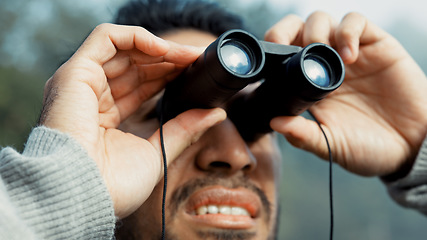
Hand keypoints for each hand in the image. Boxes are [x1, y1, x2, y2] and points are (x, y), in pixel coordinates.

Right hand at [39, 24, 225, 217]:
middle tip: (196, 60)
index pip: (139, 86)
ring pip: (123, 49)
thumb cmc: (113, 186)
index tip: (194, 72)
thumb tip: (216, 113)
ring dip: (160, 49)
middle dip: (168, 60)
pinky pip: (107, 38)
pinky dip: (138, 37)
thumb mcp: (157, 152)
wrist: (83, 198)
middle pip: (133, 66)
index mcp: (104, 117)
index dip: (167, 75)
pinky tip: (166, 50)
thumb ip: (184, 128)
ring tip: (189, 56)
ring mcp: (81, 83)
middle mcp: (90, 97)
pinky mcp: (75, 72)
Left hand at [265, 12, 426, 176]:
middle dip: (284, 31)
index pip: (282, 56)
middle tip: (283, 47)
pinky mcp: (375, 46)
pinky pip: (356, 22)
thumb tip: (274, 122)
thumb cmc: (368, 148)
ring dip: (315, 31)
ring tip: (321, 53)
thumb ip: (303, 135)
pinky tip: (349, 56)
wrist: (411, 148)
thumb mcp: (331, 145)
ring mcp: (348, 55)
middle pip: (297, 30)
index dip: (272, 51)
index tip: (264, 60)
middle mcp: (325, 66)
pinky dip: (348, 32)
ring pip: (322, 20)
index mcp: (308, 86)